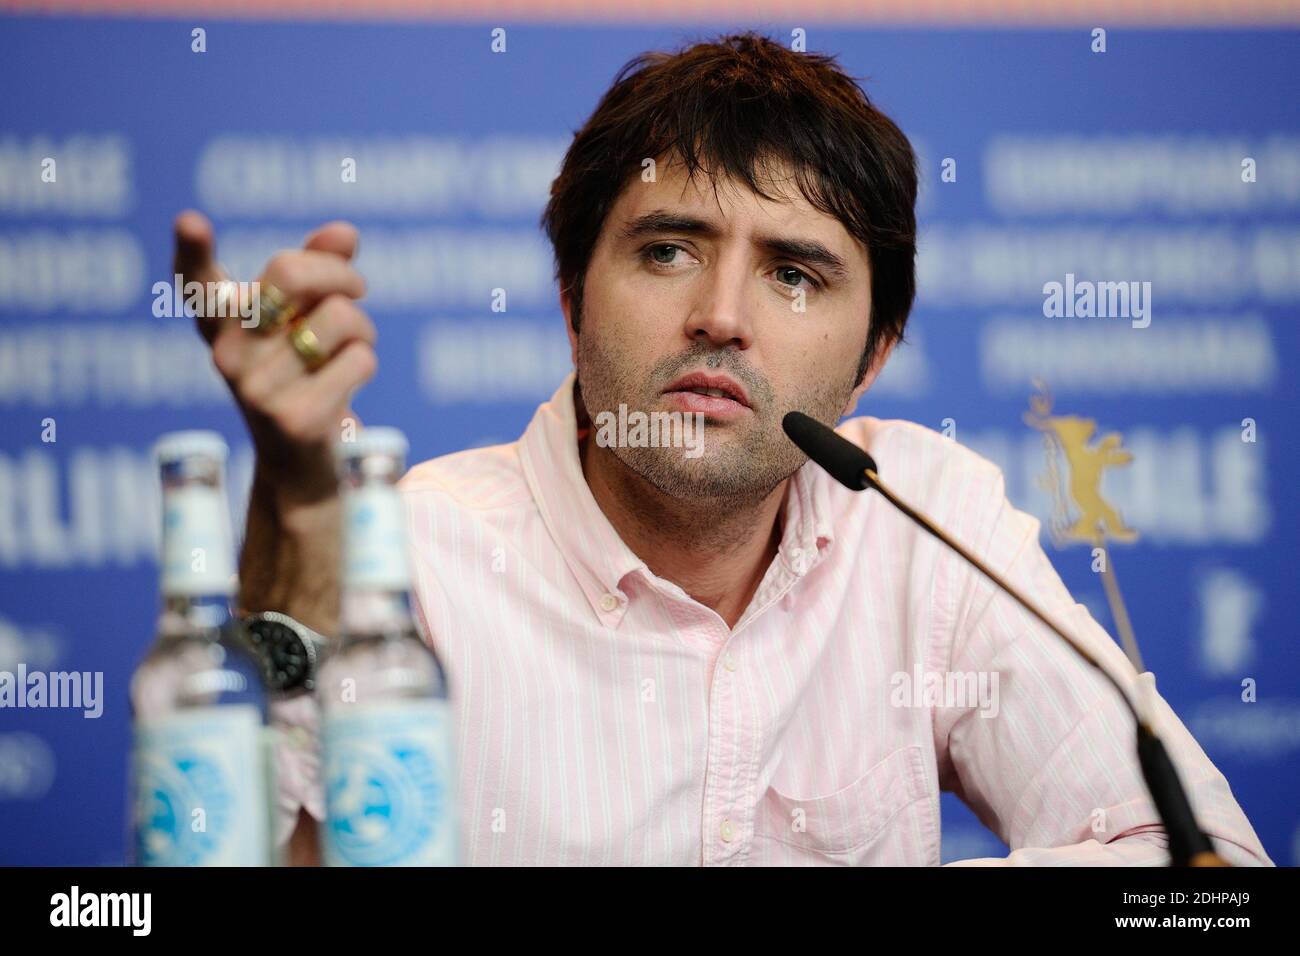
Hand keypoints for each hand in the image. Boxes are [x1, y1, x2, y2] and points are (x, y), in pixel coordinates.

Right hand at [172, 209, 375, 525]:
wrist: (301, 466)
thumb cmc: (304, 373)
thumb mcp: (303, 319)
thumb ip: (319, 269)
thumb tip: (344, 232)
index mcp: (222, 325)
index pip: (196, 283)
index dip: (191, 250)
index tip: (190, 220)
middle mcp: (227, 355)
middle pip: (289, 274)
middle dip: (340, 274)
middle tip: (357, 289)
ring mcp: (257, 389)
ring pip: (339, 317)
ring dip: (362, 328)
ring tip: (347, 351)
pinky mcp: (294, 418)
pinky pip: (359, 358)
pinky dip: (365, 362)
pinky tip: (345, 385)